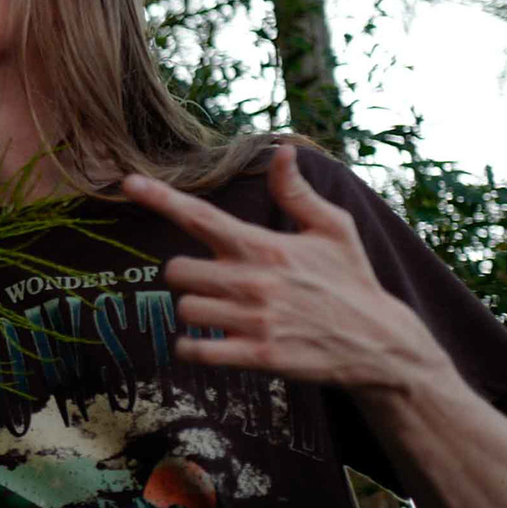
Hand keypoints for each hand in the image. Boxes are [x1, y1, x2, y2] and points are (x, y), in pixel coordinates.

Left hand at [123, 147, 445, 395]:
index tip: (128, 182)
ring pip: (184, 309)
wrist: (378, 342)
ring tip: (220, 310)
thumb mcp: (334, 228)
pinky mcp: (257, 356)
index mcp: (265, 246)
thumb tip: (281, 152)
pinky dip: (191, 347)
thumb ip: (297, 193)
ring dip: (193, 310)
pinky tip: (206, 343)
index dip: (161, 197)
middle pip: (176, 270)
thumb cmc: (351, 280)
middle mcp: (253, 281)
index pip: (201, 216)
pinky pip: (196, 350)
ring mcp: (253, 320)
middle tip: (209, 280)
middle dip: (185, 274)